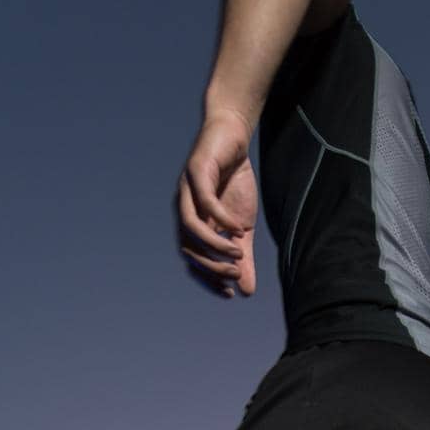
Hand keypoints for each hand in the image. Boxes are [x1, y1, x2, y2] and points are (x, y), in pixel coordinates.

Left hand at [176, 109, 257, 298]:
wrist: (232, 137)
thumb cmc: (233, 182)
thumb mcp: (242, 226)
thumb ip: (243, 258)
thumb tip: (247, 291)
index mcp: (191, 225)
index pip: (192, 261)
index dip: (207, 279)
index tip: (228, 292)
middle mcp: (183, 210)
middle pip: (187, 248)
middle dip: (211, 266)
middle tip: (236, 274)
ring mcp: (186, 191)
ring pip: (191, 227)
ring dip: (214, 245)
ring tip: (238, 253)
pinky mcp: (196, 171)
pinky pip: (205, 201)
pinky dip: (220, 218)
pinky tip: (238, 228)